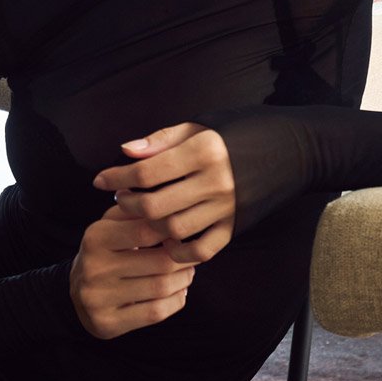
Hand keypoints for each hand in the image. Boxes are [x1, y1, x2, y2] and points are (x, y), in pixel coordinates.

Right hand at [70, 207, 195, 339]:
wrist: (74, 295)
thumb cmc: (105, 252)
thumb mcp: (111, 225)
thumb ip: (137, 212)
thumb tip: (170, 206)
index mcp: (95, 237)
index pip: (147, 231)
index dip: (173, 231)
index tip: (184, 233)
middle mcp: (94, 268)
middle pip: (160, 262)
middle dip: (184, 259)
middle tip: (193, 255)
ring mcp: (98, 298)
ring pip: (161, 288)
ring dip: (184, 280)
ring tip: (188, 272)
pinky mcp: (107, 323)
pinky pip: (155, 312)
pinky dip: (175, 301)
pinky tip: (179, 293)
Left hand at [92, 122, 235, 263]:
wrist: (280, 153)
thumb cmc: (231, 137)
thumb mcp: (196, 128)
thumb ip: (160, 140)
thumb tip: (125, 151)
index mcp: (204, 151)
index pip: (147, 171)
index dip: (117, 177)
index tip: (101, 180)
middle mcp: (216, 182)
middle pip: (155, 205)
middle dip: (129, 204)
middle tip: (121, 198)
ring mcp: (226, 208)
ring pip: (173, 229)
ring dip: (149, 227)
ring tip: (142, 216)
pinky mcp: (234, 228)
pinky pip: (201, 251)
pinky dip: (180, 252)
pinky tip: (167, 240)